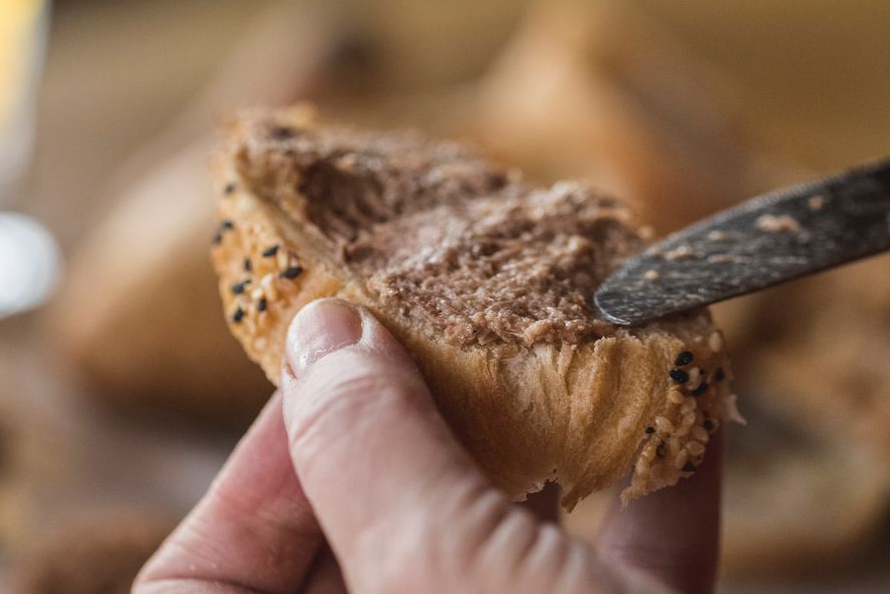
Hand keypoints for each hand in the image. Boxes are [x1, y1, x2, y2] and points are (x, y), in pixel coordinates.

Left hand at [136, 299, 720, 593]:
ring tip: (573, 322)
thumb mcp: (441, 581)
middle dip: (425, 427)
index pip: (204, 579)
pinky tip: (686, 373)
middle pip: (369, 543)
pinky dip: (660, 488)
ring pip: (502, 552)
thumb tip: (327, 332)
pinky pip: (628, 570)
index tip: (334, 361)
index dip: (259, 461)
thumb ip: (371, 458)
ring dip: (553, 438)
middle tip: (461, 324)